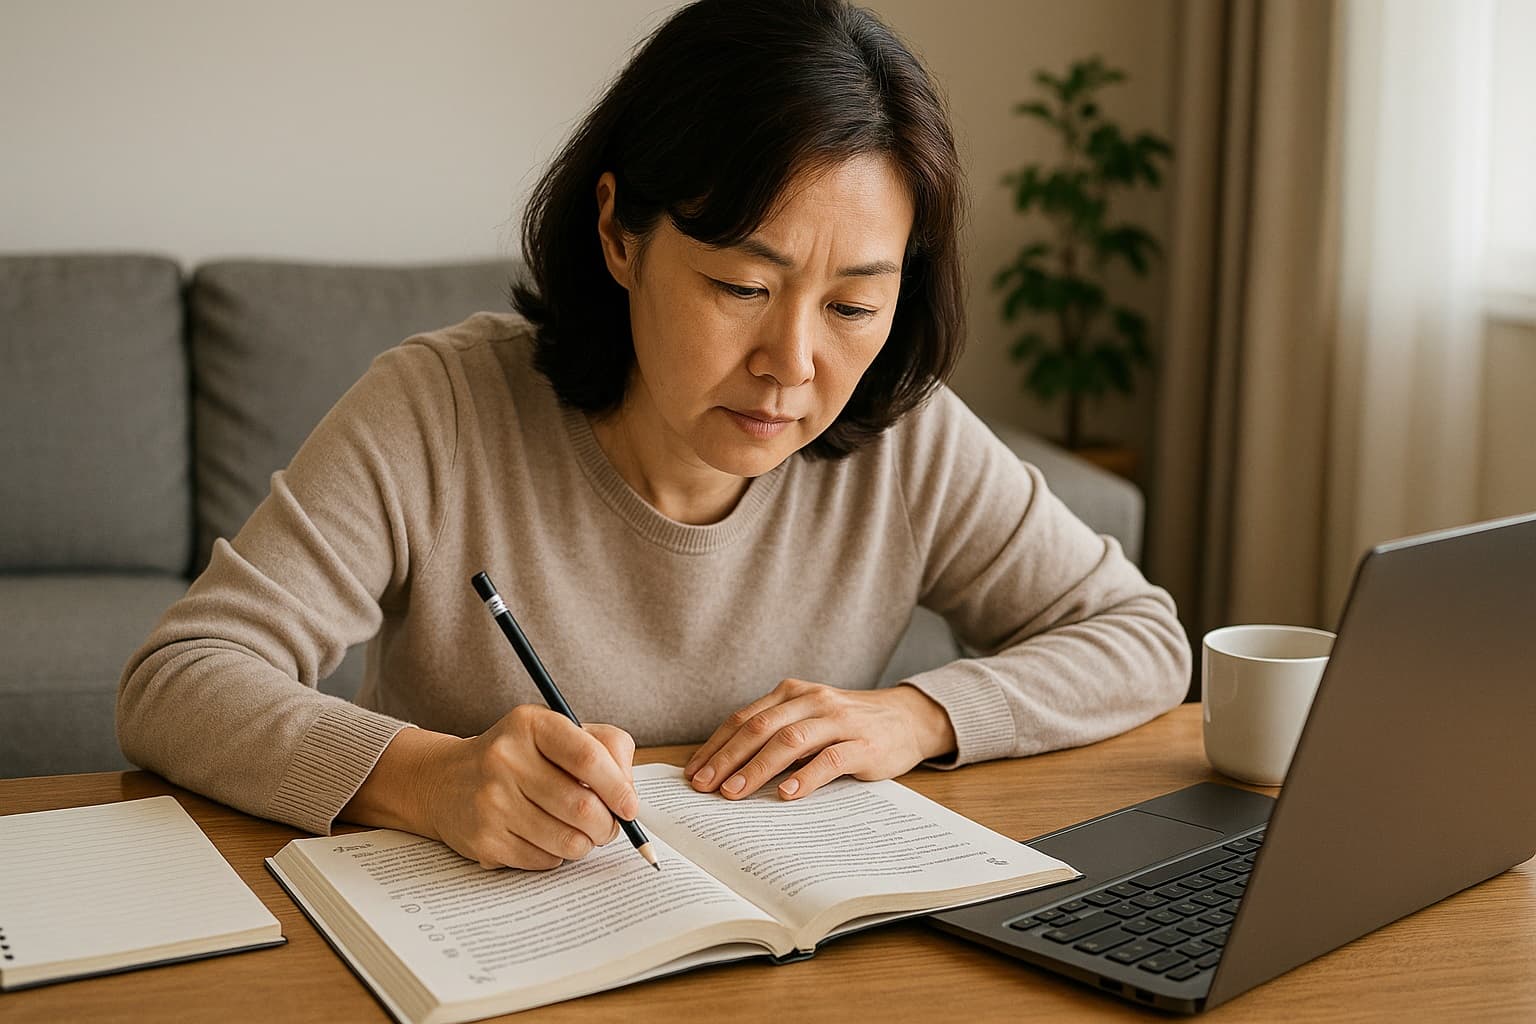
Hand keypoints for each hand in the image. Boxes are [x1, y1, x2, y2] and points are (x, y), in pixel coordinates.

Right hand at [414, 705, 638, 869]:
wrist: (446, 781)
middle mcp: (505, 759)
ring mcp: (491, 802)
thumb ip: (606, 749)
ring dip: (586, 843)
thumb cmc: (519, 757)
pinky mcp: (484, 840)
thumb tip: (629, 795)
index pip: (588, 758)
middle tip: (608, 825)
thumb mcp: (559, 733)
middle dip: (608, 825)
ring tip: (579, 832)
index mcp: (531, 724)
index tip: (630, 806)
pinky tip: (544, 837)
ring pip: (568, 841)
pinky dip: (557, 855)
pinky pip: (545, 860)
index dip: (619, 787)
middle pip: (583, 807)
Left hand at [683, 679, 955, 801]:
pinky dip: (805, 777)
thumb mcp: (808, 720)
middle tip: (704, 786)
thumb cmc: (848, 726)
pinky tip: (785, 794)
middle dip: (727, 758)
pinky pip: (829, 759)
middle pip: (760, 727)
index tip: (693, 772)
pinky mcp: (863, 743)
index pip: (744, 718)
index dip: (716, 745)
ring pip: (790, 741)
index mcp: (792, 693)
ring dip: (757, 768)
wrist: (907, 718)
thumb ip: (776, 735)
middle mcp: (811, 700)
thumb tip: (727, 770)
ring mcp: (838, 720)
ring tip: (734, 792)